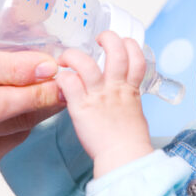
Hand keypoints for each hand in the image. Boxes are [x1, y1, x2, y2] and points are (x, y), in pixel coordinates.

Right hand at [0, 38, 62, 186]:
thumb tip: (42, 32)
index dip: (17, 67)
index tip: (48, 63)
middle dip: (36, 93)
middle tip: (63, 83)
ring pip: (5, 127)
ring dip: (39, 110)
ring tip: (59, 95)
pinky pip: (6, 146)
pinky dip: (27, 128)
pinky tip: (36, 115)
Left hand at [56, 31, 152, 177]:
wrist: (124, 157)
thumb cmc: (130, 140)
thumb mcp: (135, 111)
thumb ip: (127, 97)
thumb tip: (122, 94)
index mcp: (131, 87)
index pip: (136, 55)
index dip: (128, 44)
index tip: (120, 44)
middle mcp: (115, 87)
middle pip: (116, 50)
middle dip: (108, 38)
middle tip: (97, 40)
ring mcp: (98, 95)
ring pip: (86, 63)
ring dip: (73, 55)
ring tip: (67, 57)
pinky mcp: (81, 107)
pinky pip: (69, 83)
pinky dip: (62, 77)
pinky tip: (59, 79)